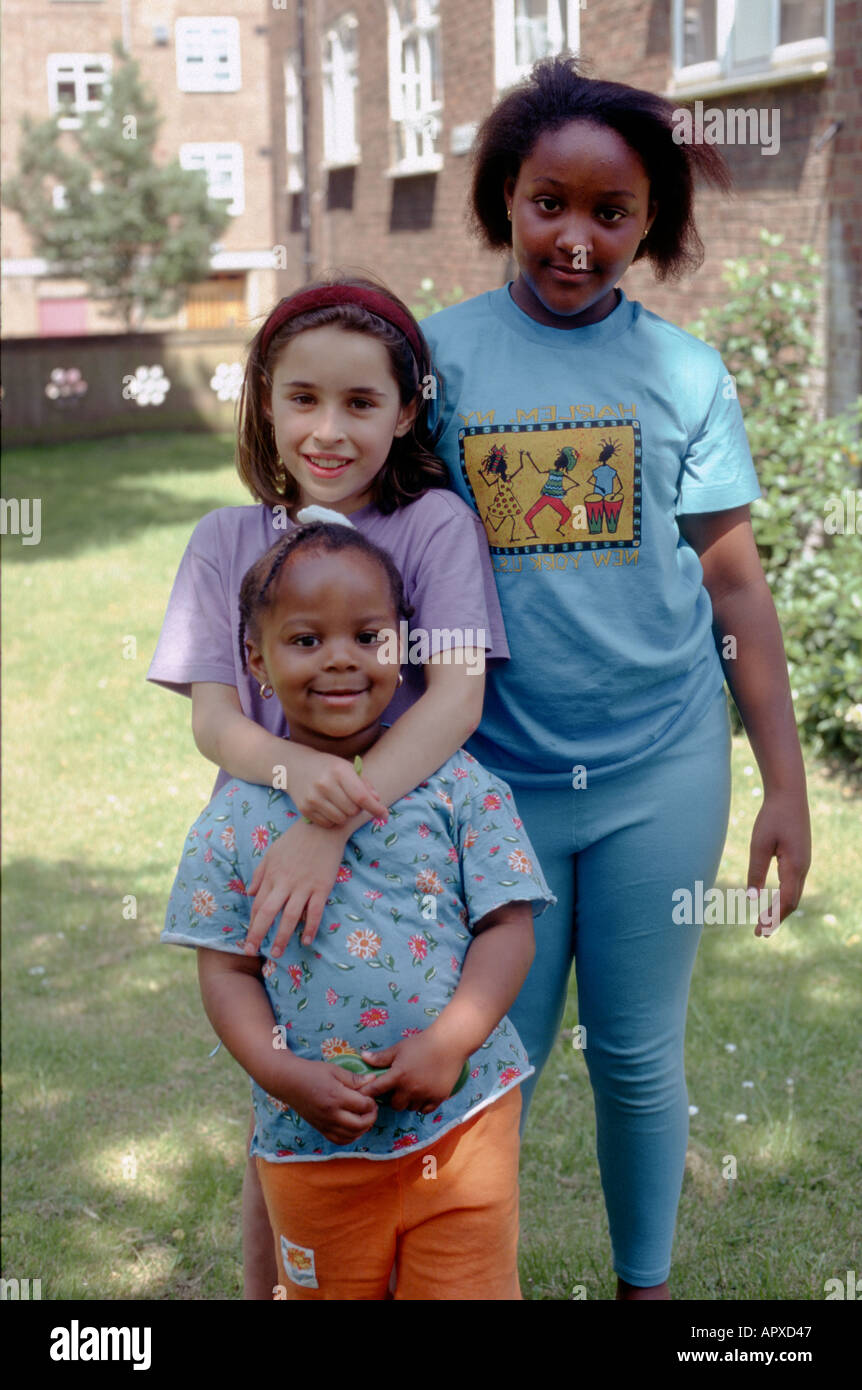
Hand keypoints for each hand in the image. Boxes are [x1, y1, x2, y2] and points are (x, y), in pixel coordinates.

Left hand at [245, 820, 346, 956]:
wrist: (324, 827)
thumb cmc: (296, 839)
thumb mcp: (272, 852)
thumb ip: (260, 873)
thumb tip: (248, 893)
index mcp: (272, 875)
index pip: (258, 904)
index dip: (252, 923)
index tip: (248, 939)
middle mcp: (285, 883)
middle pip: (268, 913)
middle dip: (258, 934)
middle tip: (250, 952)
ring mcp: (304, 886)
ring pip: (290, 916)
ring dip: (282, 936)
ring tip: (277, 953)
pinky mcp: (322, 887)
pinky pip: (314, 911)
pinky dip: (310, 927)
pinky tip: (305, 940)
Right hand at [281, 743, 388, 828]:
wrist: (295, 766)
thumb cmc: (328, 767)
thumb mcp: (347, 768)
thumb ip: (364, 784)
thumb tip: (377, 801)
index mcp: (338, 771)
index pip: (361, 797)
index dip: (376, 808)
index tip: (385, 815)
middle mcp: (324, 784)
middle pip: (353, 811)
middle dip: (357, 809)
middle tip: (352, 800)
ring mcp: (312, 798)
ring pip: (341, 819)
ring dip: (346, 815)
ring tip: (340, 803)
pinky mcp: (304, 809)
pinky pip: (328, 824)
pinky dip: (333, 819)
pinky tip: (329, 807)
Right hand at [282, 1060, 379, 1145]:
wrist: (288, 1082)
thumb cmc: (311, 1072)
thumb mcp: (334, 1070)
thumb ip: (354, 1078)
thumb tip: (373, 1080)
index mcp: (336, 1096)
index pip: (363, 1105)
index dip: (372, 1101)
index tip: (371, 1095)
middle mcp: (331, 1114)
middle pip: (360, 1124)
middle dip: (371, 1117)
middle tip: (371, 1108)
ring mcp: (325, 1124)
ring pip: (351, 1136)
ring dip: (363, 1128)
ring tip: (364, 1116)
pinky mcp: (320, 1129)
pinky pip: (339, 1140)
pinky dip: (351, 1136)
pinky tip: (354, 1126)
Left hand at [356, 1034, 466, 1113]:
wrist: (449, 1044)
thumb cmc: (422, 1043)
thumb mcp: (399, 1048)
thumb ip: (381, 1057)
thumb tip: (362, 1057)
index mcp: (398, 1075)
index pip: (377, 1090)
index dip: (368, 1093)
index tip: (366, 1095)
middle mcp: (410, 1088)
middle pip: (395, 1105)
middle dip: (394, 1099)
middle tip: (397, 1089)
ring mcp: (425, 1094)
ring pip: (410, 1108)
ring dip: (408, 1101)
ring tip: (412, 1089)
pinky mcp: (438, 1098)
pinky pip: (425, 1110)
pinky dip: (422, 1105)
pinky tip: (423, 1093)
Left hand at [747, 787, 810, 936]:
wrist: (789, 795)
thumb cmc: (772, 817)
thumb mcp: (759, 844)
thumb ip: (756, 871)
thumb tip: (752, 898)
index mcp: (795, 866)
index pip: (785, 901)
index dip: (773, 918)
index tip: (760, 932)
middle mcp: (803, 867)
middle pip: (792, 901)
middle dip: (776, 918)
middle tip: (760, 933)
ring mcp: (804, 862)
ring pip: (794, 893)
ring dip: (780, 909)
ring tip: (765, 922)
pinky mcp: (800, 857)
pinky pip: (794, 884)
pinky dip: (784, 897)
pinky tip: (773, 900)